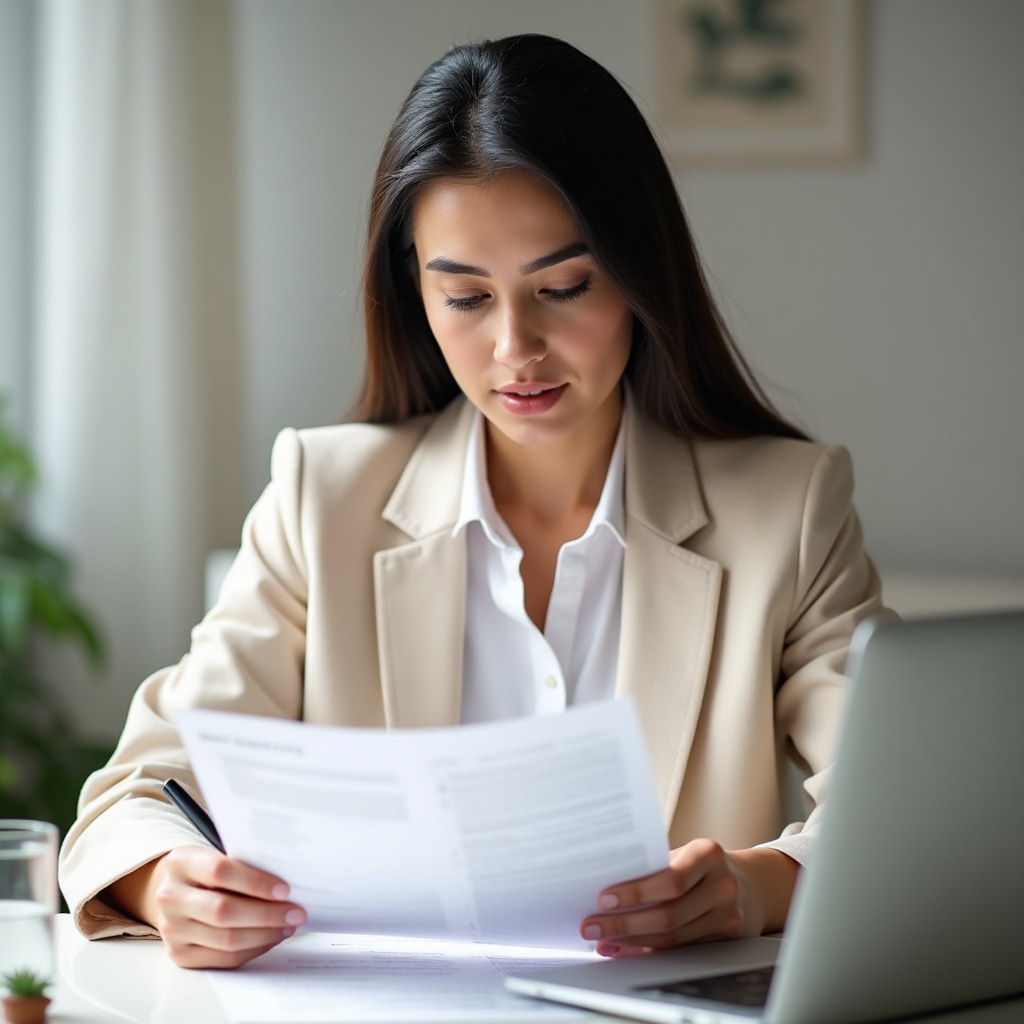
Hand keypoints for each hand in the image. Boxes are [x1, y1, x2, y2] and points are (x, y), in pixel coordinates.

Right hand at [107, 845, 306, 967]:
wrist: (177, 890)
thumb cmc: (209, 869)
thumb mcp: (218, 853)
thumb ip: (245, 862)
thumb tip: (288, 883)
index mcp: (180, 862)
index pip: (221, 872)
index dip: (255, 882)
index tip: (285, 889)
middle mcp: (170, 897)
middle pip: (223, 911)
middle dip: (267, 914)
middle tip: (296, 912)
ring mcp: (171, 929)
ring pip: (226, 939)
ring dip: (265, 934)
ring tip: (288, 926)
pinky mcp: (180, 954)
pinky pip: (224, 958)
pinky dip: (253, 949)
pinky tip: (270, 938)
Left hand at [579, 839, 798, 956]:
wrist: (751, 883)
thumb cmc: (704, 864)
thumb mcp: (686, 854)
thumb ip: (656, 866)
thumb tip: (606, 885)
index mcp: (708, 854)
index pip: (670, 879)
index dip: (636, 893)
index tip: (603, 899)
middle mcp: (722, 886)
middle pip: (668, 915)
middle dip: (624, 925)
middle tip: (592, 927)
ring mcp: (728, 917)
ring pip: (672, 939)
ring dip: (632, 942)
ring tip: (603, 940)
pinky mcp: (726, 941)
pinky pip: (680, 950)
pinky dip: (648, 950)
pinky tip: (625, 948)